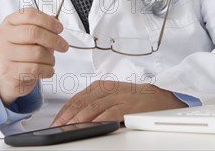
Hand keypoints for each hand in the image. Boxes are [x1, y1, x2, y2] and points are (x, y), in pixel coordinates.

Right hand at [0, 7, 68, 105]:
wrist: (11, 74)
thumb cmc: (23, 51)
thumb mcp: (31, 35)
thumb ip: (43, 27)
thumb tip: (56, 23)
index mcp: (10, 22)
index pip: (29, 15)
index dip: (48, 21)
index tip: (59, 29)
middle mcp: (5, 35)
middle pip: (34, 33)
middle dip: (54, 40)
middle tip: (64, 46)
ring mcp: (5, 53)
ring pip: (37, 53)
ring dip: (50, 58)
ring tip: (51, 60)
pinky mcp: (9, 70)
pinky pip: (35, 69)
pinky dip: (47, 70)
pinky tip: (48, 70)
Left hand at [51, 80, 185, 125]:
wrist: (160, 97)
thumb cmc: (133, 99)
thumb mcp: (110, 96)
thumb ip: (93, 104)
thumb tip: (72, 119)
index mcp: (101, 86)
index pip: (76, 99)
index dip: (63, 111)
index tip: (54, 122)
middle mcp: (108, 90)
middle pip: (82, 103)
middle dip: (67, 116)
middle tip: (57, 128)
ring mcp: (118, 97)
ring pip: (93, 107)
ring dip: (78, 119)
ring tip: (68, 128)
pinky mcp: (128, 106)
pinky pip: (110, 113)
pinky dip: (98, 120)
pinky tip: (90, 126)